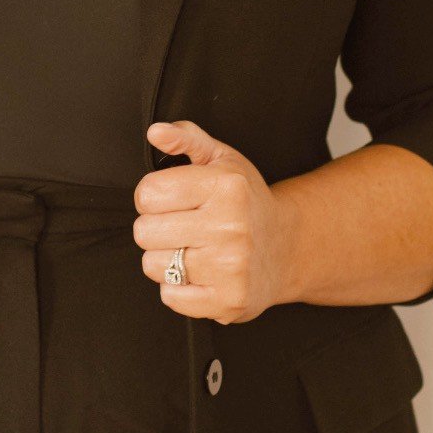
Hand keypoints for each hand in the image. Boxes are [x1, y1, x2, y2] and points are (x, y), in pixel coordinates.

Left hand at [133, 118, 293, 323]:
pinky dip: (178, 289)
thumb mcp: (222, 160)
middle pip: (144, 231)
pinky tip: (202, 274)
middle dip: (158, 228)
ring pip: (153, 265)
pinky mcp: (228, 300)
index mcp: (226, 187)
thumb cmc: (247, 202)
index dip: (153, 196)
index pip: (148, 193)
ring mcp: (231, 267)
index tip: (173, 200)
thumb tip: (155, 132)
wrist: (288, 248)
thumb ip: (186, 138)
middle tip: (186, 227)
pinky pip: (170, 297)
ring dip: (166, 259)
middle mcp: (230, 226)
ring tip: (194, 250)